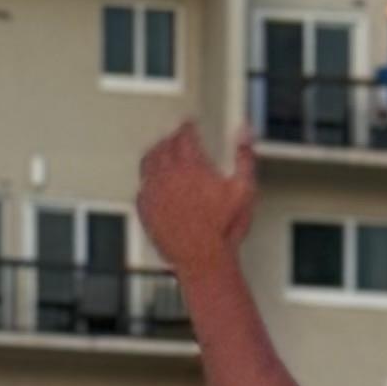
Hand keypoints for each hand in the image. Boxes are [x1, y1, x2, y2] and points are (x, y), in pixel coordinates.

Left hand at [135, 120, 255, 276]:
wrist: (203, 260)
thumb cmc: (224, 229)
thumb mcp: (244, 190)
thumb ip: (245, 157)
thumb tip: (245, 132)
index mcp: (190, 165)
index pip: (184, 134)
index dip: (188, 127)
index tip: (190, 125)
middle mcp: (168, 175)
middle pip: (164, 145)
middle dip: (171, 139)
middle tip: (176, 137)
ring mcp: (153, 193)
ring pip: (148, 163)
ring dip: (155, 154)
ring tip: (160, 152)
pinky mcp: (146, 211)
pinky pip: (141, 188)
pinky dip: (147, 181)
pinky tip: (151, 182)